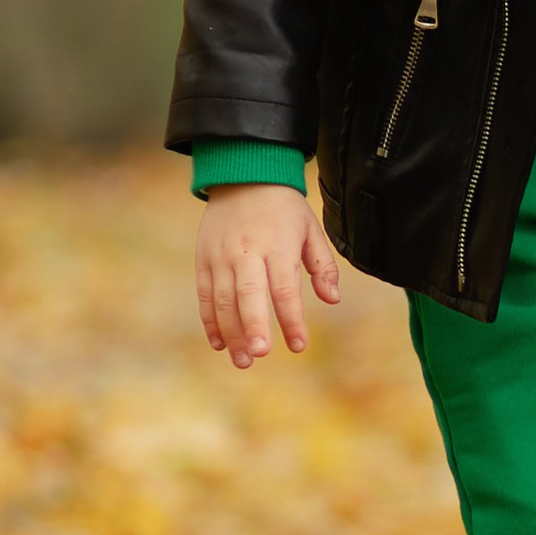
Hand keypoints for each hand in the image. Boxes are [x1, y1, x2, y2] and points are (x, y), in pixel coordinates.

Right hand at [196, 183, 341, 370]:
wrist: (244, 174)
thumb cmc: (283, 208)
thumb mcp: (310, 229)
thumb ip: (322, 266)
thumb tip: (332, 299)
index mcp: (277, 246)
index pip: (284, 290)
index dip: (291, 320)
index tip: (299, 345)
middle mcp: (246, 252)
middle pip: (248, 295)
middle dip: (253, 327)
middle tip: (260, 355)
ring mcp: (221, 256)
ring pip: (223, 300)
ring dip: (231, 333)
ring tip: (243, 360)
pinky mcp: (203, 259)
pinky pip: (205, 295)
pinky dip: (210, 321)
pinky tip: (220, 343)